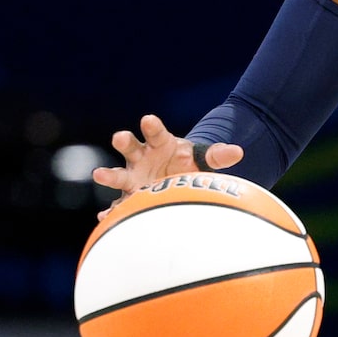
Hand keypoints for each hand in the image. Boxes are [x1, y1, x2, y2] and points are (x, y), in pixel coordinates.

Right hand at [92, 115, 242, 202]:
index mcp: (159, 143)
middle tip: (120, 137)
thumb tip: (238, 152)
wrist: (175, 179)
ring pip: (119, 173)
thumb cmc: (186, 164)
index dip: (151, 126)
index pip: (155, 132)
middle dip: (124, 141)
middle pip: (130, 147)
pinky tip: (105, 217)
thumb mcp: (202, 159)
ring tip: (99, 174)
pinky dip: (112, 210)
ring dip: (109, 174)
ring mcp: (133, 176)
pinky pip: (119, 202)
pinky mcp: (130, 196)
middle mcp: (142, 157)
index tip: (148, 119)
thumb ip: (217, 156)